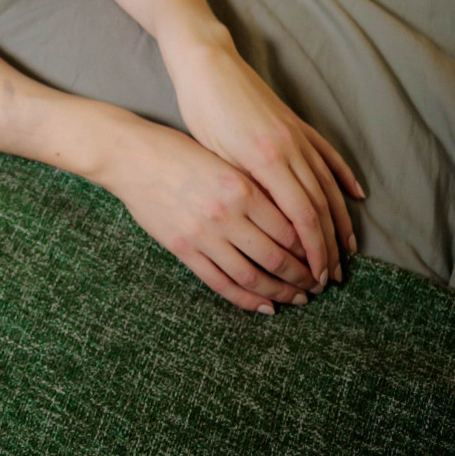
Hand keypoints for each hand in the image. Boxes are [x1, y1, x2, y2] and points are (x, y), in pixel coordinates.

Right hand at [106, 118, 319, 311]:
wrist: (130, 156)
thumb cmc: (177, 150)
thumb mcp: (223, 160)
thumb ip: (252, 189)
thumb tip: (288, 220)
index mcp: (241, 187)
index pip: (290, 229)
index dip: (312, 250)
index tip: (323, 259)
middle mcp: (226, 214)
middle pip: (277, 257)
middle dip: (302, 276)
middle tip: (318, 285)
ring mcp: (203, 235)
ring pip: (252, 276)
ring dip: (280, 292)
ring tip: (297, 298)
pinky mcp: (183, 249)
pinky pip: (220, 283)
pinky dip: (246, 299)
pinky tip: (263, 305)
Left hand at [171, 36, 363, 287]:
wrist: (207, 63)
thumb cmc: (201, 110)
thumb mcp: (216, 156)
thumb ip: (247, 190)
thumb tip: (273, 228)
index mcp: (267, 159)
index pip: (303, 217)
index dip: (314, 251)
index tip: (318, 277)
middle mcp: (290, 148)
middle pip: (320, 206)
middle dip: (329, 245)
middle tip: (333, 277)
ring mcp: (297, 134)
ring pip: (328, 184)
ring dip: (340, 220)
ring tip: (347, 249)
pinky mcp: (296, 123)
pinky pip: (327, 154)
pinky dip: (343, 176)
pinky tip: (356, 195)